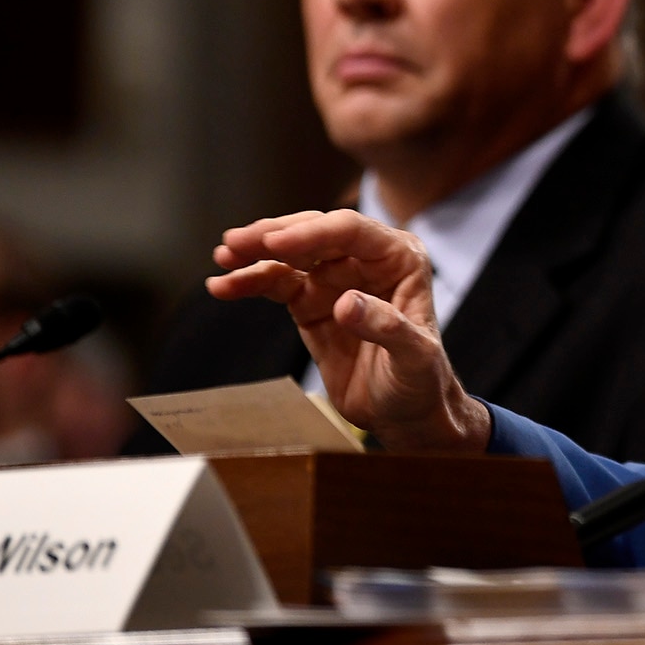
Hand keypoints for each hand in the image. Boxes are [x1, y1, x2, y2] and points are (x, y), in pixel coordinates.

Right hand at [207, 209, 490, 452]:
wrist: (406, 413)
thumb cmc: (421, 381)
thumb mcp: (415, 358)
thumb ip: (386, 327)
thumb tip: (346, 303)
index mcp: (400, 259)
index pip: (352, 231)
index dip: (312, 233)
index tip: (274, 243)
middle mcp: (367, 261)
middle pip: (315, 234)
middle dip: (274, 235)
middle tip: (235, 242)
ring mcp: (336, 280)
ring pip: (291, 255)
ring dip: (255, 253)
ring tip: (223, 257)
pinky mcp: (312, 303)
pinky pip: (277, 284)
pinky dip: (250, 282)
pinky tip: (223, 285)